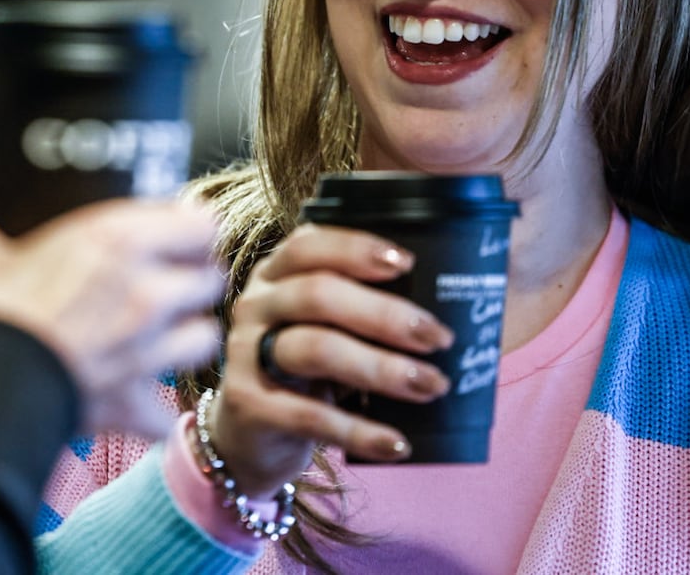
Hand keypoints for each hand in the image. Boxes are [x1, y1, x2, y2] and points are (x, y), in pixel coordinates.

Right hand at [0, 198, 224, 438]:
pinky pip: (165, 413)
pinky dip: (154, 413)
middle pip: (209, 279)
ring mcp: (148, 352)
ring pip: (204, 339)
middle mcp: (147, 292)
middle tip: (163, 287)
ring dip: (184, 340)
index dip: (186, 232)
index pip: (201, 223)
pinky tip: (136, 404)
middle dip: (190, 283)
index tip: (169, 239)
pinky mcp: (135, 404)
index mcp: (117, 241)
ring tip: (157, 340)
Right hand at [206, 222, 454, 495]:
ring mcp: (246, 354)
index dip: (356, 249)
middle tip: (438, 337)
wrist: (248, 436)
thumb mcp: (324, 329)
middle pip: (317, 294)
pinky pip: (309, 415)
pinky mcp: (249, 405)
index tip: (408, 263)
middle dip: (385, 314)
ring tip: (431, 386)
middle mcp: (256, 305)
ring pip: (315, 349)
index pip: (308, 245)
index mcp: (276, 274)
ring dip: (381, 367)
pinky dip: (359, 430)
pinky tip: (397, 444)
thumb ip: (360, 309)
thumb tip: (443, 310)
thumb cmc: (303, 372)